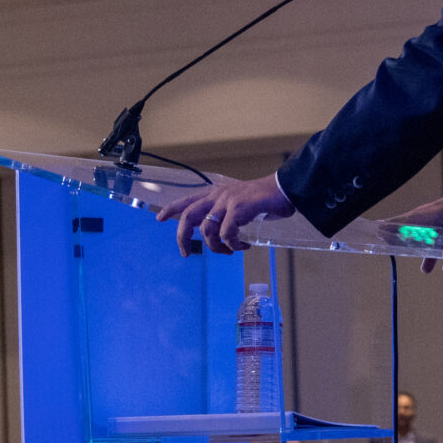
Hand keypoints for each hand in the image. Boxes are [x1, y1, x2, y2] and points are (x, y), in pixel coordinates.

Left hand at [158, 173, 293, 255]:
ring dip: (217, 247)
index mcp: (215, 193)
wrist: (283, 189)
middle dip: (182, 236)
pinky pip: (226, 234)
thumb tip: (220, 236)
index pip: (187, 200)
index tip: (159, 218)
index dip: (171, 209)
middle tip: (185, 253)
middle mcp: (217, 195)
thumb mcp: (238, 204)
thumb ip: (226, 215)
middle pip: (188, 215)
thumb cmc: (263, 199)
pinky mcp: (237, 209)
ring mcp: (227, 201)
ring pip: (207, 230)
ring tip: (230, 251)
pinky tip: (243, 247)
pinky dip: (233, 245)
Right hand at [392, 196, 442, 273]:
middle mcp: (437, 225)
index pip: (413, 230)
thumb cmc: (433, 216)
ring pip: (441, 247)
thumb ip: (395, 225)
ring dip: (433, 259)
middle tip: (413, 262)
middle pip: (427, 241)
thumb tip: (377, 227)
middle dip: (421, 252)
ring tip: (426, 270)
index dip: (407, 239)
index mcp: (423, 220)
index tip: (400, 249)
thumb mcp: (411, 222)